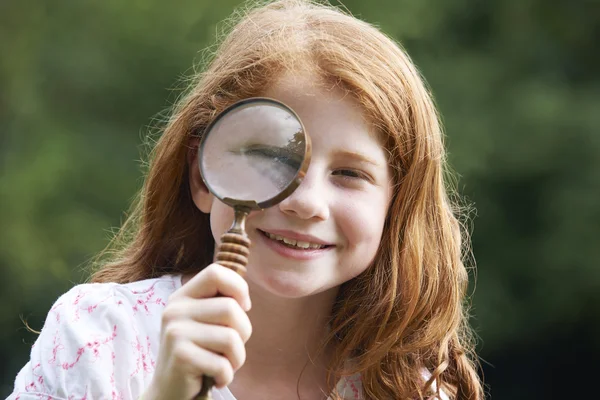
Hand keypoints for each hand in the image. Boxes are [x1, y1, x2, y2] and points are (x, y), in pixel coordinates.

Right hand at [142, 264, 251, 399]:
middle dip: (244, 333)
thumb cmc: (199, 353)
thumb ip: (221, 303)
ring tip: (225, 364)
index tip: (242, 308)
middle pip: (231, 308)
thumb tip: (244, 299)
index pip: (216, 273)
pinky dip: (227, 376)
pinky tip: (217, 378)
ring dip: (237, 358)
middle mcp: (175, 310)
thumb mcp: (205, 322)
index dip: (238, 288)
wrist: (169, 391)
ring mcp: (175, 332)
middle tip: (232, 349)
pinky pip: (222, 364)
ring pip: (231, 337)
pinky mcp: (180, 356)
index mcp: (183, 297)